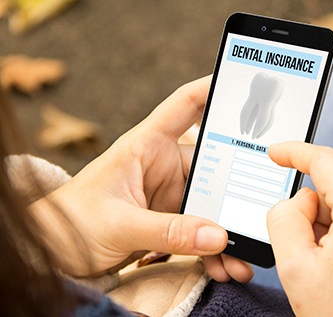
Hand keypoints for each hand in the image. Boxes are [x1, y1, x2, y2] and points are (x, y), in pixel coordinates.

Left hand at [33, 76, 252, 281]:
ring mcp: (169, 194)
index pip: (185, 106)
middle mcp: (163, 165)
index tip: (245, 85)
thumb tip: (217, 236)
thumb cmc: (73, 221)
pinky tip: (224, 267)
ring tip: (241, 260)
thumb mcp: (118, 224)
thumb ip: (167, 231)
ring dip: (227, 232)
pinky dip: (213, 249)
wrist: (54, 251)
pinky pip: (200, 230)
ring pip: (211, 205)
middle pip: (213, 166)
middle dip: (236, 192)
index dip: (213, 90)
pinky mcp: (170, 219)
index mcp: (146, 146)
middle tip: (258, 213)